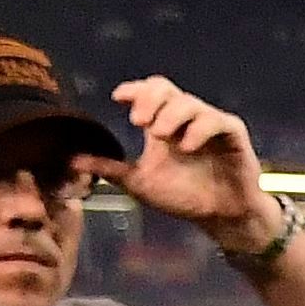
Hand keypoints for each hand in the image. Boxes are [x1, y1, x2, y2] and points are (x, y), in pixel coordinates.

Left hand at [95, 79, 279, 252]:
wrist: (222, 217)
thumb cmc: (185, 198)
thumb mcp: (141, 183)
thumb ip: (110, 169)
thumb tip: (71, 161)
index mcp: (163, 124)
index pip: (147, 93)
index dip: (133, 90)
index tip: (118, 98)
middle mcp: (185, 118)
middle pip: (164, 88)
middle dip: (148, 99)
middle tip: (137, 121)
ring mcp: (210, 123)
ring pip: (188, 102)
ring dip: (169, 116)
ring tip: (158, 135)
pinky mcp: (233, 134)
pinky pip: (215, 120)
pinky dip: (198, 129)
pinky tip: (186, 146)